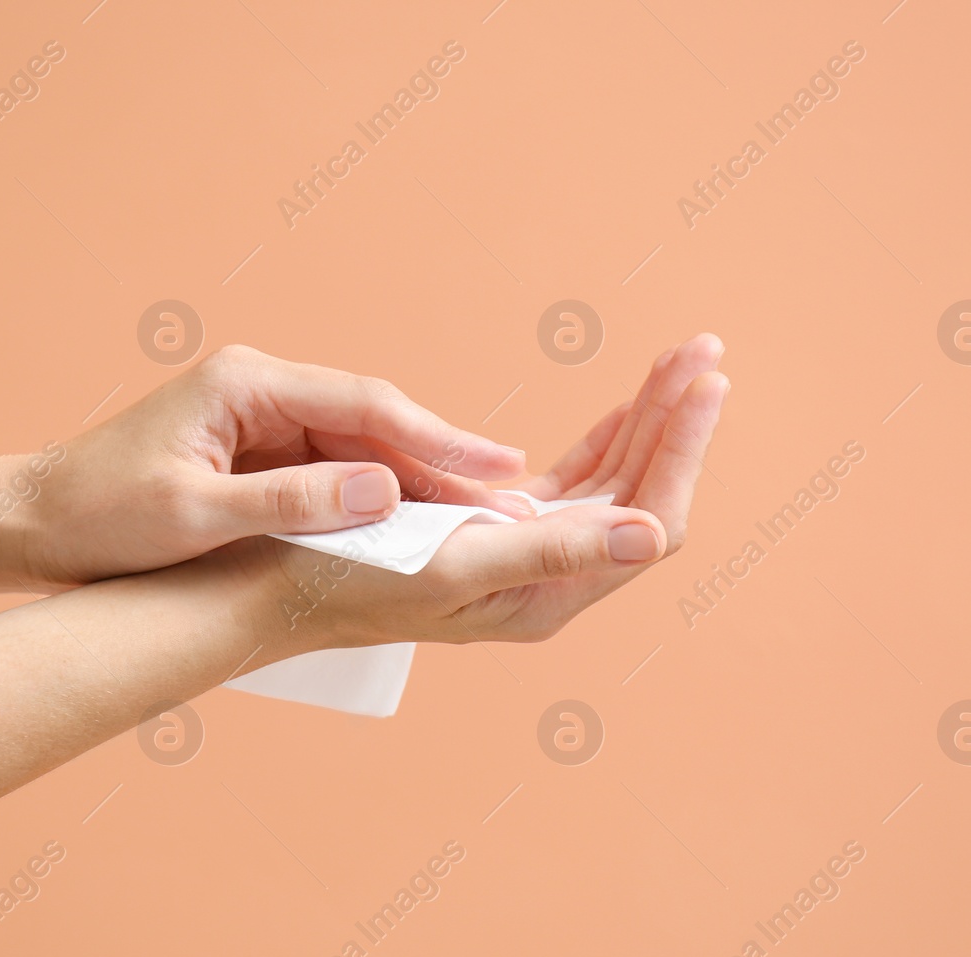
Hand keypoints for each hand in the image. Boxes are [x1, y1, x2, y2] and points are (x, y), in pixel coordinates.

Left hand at [16, 346, 533, 586]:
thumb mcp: (194, 515)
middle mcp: (260, 388)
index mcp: (247, 383)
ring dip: (413, 486)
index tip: (501, 467)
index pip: (367, 405)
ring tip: (478, 522)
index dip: (440, 439)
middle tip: (512, 502)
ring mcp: (259, 419)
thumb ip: (291, 501)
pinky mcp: (254, 453)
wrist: (31, 523)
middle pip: (374, 423)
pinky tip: (412, 529)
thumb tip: (387, 490)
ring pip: (359, 449)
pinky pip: (331, 473)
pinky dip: (372, 501)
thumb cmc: (98, 515)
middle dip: (441, 464)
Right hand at [236, 336, 729, 650]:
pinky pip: (571, 486)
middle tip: (703, 348)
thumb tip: (649, 535)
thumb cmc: (343, 580)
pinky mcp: (497, 533)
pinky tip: (621, 411)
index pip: (648, 520)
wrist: (267, 593)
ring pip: (610, 485)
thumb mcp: (450, 564)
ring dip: (645, 423)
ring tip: (679, 361)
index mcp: (546, 592)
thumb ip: (552, 550)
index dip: (680, 452)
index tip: (703, 381)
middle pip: (640, 495)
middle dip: (674, 421)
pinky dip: (601, 441)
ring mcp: (526, 557)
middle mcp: (548, 580)